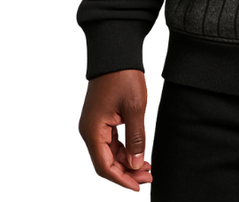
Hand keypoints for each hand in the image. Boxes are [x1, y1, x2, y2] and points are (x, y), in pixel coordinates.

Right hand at [79, 69, 151, 190]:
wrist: (116, 52)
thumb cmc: (124, 77)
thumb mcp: (135, 108)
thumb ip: (136, 138)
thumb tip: (137, 165)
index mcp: (93, 130)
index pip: (104, 166)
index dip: (121, 179)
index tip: (139, 186)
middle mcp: (89, 130)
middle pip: (105, 162)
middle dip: (127, 172)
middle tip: (149, 176)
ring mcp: (93, 125)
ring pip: (108, 153)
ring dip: (126, 162)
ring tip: (147, 167)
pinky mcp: (100, 119)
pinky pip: (110, 142)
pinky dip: (123, 150)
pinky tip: (138, 153)